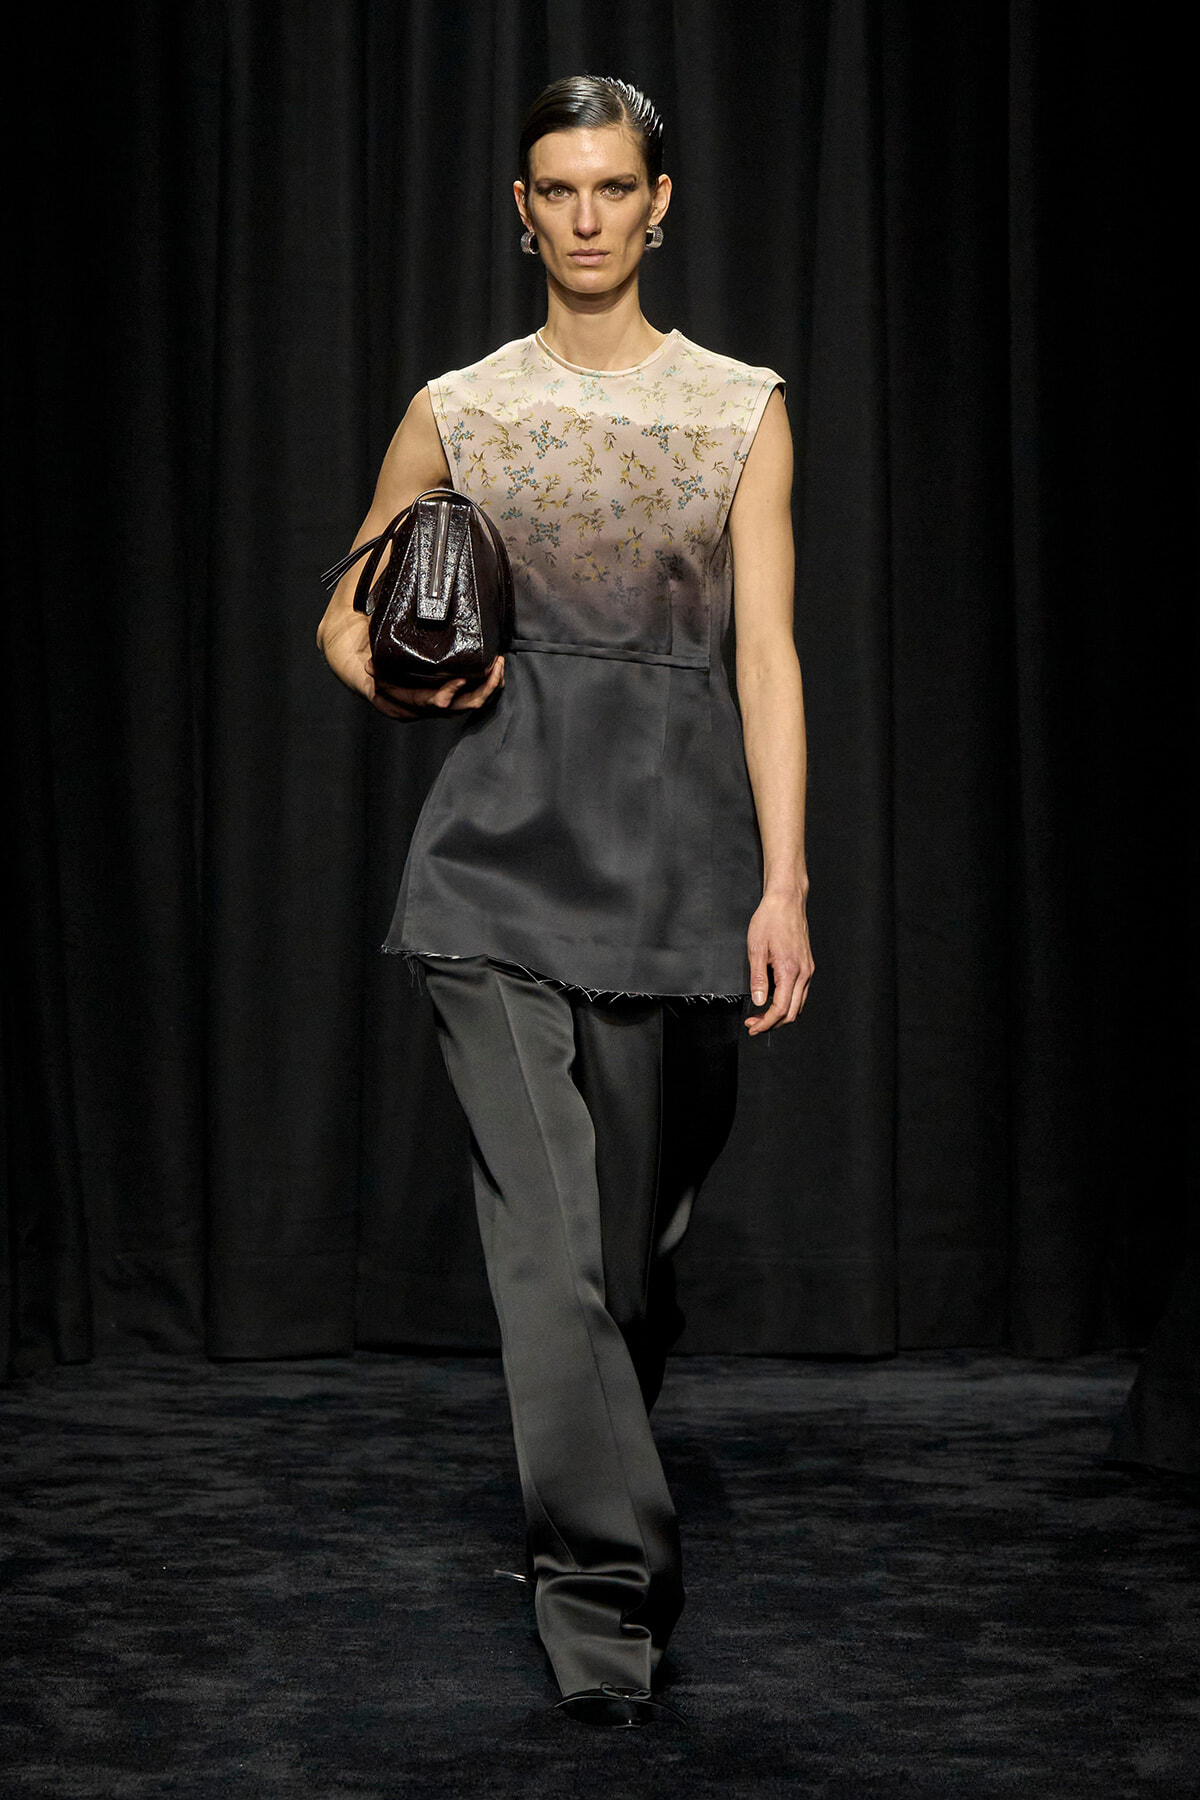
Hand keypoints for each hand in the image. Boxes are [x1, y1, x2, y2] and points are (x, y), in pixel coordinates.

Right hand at [367, 653, 505, 720]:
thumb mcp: (373, 672)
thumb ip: (376, 670)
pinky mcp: (451, 702)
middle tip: (494, 667)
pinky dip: (487, 686)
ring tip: (499, 665)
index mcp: (410, 706)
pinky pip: (474, 698)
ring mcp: (442, 708)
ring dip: (490, 687)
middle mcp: (428, 711)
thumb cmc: (377, 674)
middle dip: (483, 689)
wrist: (378, 685)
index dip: (449, 693)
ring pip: (472, 703)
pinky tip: (496, 671)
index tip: (463, 679)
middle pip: (462, 706)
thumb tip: (370, 667)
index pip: (432, 703)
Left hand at [744, 890, 813, 1034]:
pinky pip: (800, 992)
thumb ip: (758, 978)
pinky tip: (772, 998)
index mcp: (790, 970)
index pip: (781, 1009)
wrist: (787, 901)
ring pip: (798, 1004)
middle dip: (773, 1023)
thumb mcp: (756, 948)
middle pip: (793, 1012)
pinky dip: (788, 1002)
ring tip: (761, 1015)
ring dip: (781, 1014)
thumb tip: (759, 1001)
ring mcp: (807, 969)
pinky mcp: (807, 965)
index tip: (753, 1027)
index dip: (766, 1023)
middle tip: (754, 1025)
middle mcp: (804, 973)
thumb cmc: (770, 919)